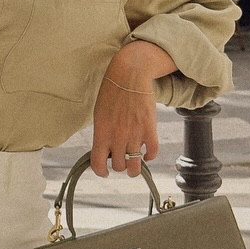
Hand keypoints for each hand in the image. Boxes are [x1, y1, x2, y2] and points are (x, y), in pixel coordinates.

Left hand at [91, 42, 176, 178]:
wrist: (129, 76)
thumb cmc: (111, 93)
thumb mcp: (99, 115)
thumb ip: (102, 134)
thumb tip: (105, 150)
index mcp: (101, 133)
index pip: (97, 163)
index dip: (100, 171)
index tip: (104, 172)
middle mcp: (117, 137)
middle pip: (118, 166)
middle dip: (118, 166)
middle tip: (121, 161)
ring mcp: (134, 134)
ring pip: (134, 165)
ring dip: (133, 169)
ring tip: (133, 166)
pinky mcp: (150, 129)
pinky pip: (152, 152)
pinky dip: (149, 157)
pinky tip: (146, 154)